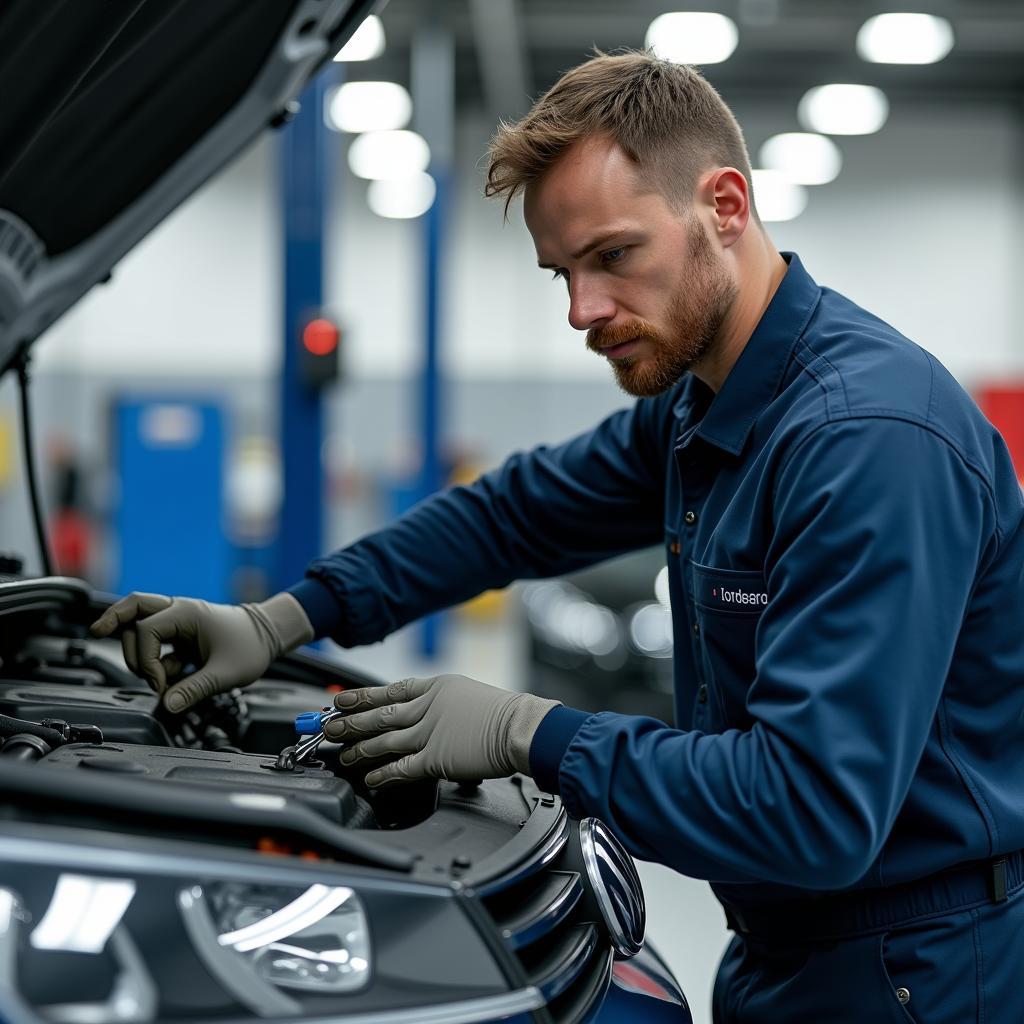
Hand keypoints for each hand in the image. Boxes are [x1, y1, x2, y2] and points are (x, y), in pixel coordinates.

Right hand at [89, 592, 312, 711]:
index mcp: (187, 614)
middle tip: (105, 642)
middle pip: (133, 609)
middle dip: (118, 628)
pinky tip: (167, 680)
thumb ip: (194, 689)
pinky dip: (154, 661)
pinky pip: (155, 644)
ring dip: (137, 651)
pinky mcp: (181, 636)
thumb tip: (167, 705)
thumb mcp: (225, 673)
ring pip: (140, 623)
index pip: (146, 630)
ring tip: (154, 679)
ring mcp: (179, 623)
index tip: (160, 685)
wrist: (270, 636)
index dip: (146, 661)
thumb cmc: (252, 646)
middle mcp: (178, 612)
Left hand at [323, 674, 560, 787]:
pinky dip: (383, 774)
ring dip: (360, 748)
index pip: (392, 690)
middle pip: (380, 714)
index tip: (343, 699)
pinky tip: (370, 778)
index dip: (364, 696)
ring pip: (385, 740)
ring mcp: (430, 732)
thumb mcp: (468, 694)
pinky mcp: (436, 758)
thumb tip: (427, 713)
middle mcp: (428, 707)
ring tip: (343, 755)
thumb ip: (443, 703)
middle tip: (329, 726)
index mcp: (436, 687)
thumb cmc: (504, 713)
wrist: (521, 727)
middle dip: (351, 721)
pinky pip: (402, 767)